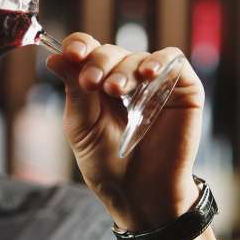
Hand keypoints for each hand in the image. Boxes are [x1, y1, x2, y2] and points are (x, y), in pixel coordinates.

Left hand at [45, 33, 204, 230]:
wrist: (139, 194)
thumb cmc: (108, 165)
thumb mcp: (82, 126)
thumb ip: (74, 89)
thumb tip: (55, 55)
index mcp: (98, 85)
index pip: (88, 52)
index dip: (79, 45)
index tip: (71, 53)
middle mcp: (127, 79)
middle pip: (111, 52)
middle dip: (99, 62)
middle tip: (92, 82)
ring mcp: (156, 83)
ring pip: (138, 57)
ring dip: (123, 69)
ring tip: (115, 90)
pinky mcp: (184, 89)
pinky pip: (173, 61)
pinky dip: (159, 62)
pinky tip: (147, 75)